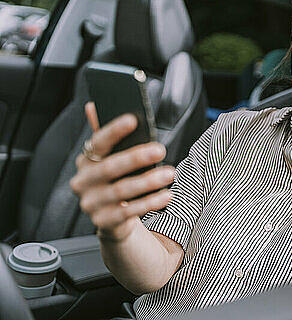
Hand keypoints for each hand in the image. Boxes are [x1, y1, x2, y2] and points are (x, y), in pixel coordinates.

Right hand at [70, 102, 173, 241]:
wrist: (114, 219)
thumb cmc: (117, 180)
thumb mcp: (111, 158)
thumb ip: (106, 134)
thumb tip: (93, 106)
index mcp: (86, 161)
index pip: (98, 142)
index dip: (114, 131)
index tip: (133, 119)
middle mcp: (83, 182)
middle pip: (111, 167)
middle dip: (137, 157)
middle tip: (160, 149)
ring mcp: (92, 203)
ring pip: (123, 190)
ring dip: (149, 181)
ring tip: (170, 173)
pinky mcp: (104, 222)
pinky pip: (130, 211)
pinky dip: (151, 202)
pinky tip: (167, 195)